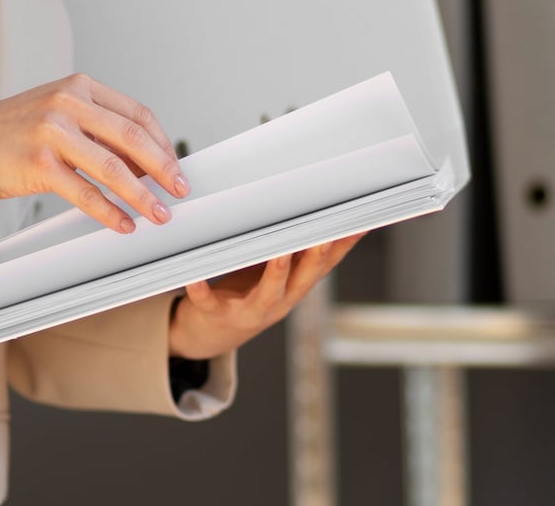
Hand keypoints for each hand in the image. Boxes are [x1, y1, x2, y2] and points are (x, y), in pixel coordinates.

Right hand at [0, 73, 188, 232]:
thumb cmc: (17, 132)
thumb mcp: (60, 113)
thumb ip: (98, 130)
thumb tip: (145, 164)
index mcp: (80, 88)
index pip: (136, 114)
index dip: (162, 144)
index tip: (175, 167)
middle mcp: (68, 104)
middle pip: (132, 138)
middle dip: (163, 168)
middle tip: (179, 190)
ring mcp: (53, 133)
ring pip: (113, 168)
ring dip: (142, 195)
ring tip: (158, 213)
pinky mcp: (40, 164)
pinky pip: (85, 193)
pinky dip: (109, 211)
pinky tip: (123, 223)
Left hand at [167, 232, 366, 359]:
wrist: (211, 335)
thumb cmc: (247, 293)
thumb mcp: (280, 276)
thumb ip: (299, 252)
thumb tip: (325, 219)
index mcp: (294, 289)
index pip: (325, 266)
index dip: (343, 246)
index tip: (359, 223)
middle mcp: (277, 303)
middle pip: (303, 279)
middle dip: (315, 257)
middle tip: (325, 233)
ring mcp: (248, 311)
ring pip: (267, 293)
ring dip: (276, 272)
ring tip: (280, 251)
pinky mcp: (216, 315)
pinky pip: (208, 302)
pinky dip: (201, 290)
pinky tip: (195, 277)